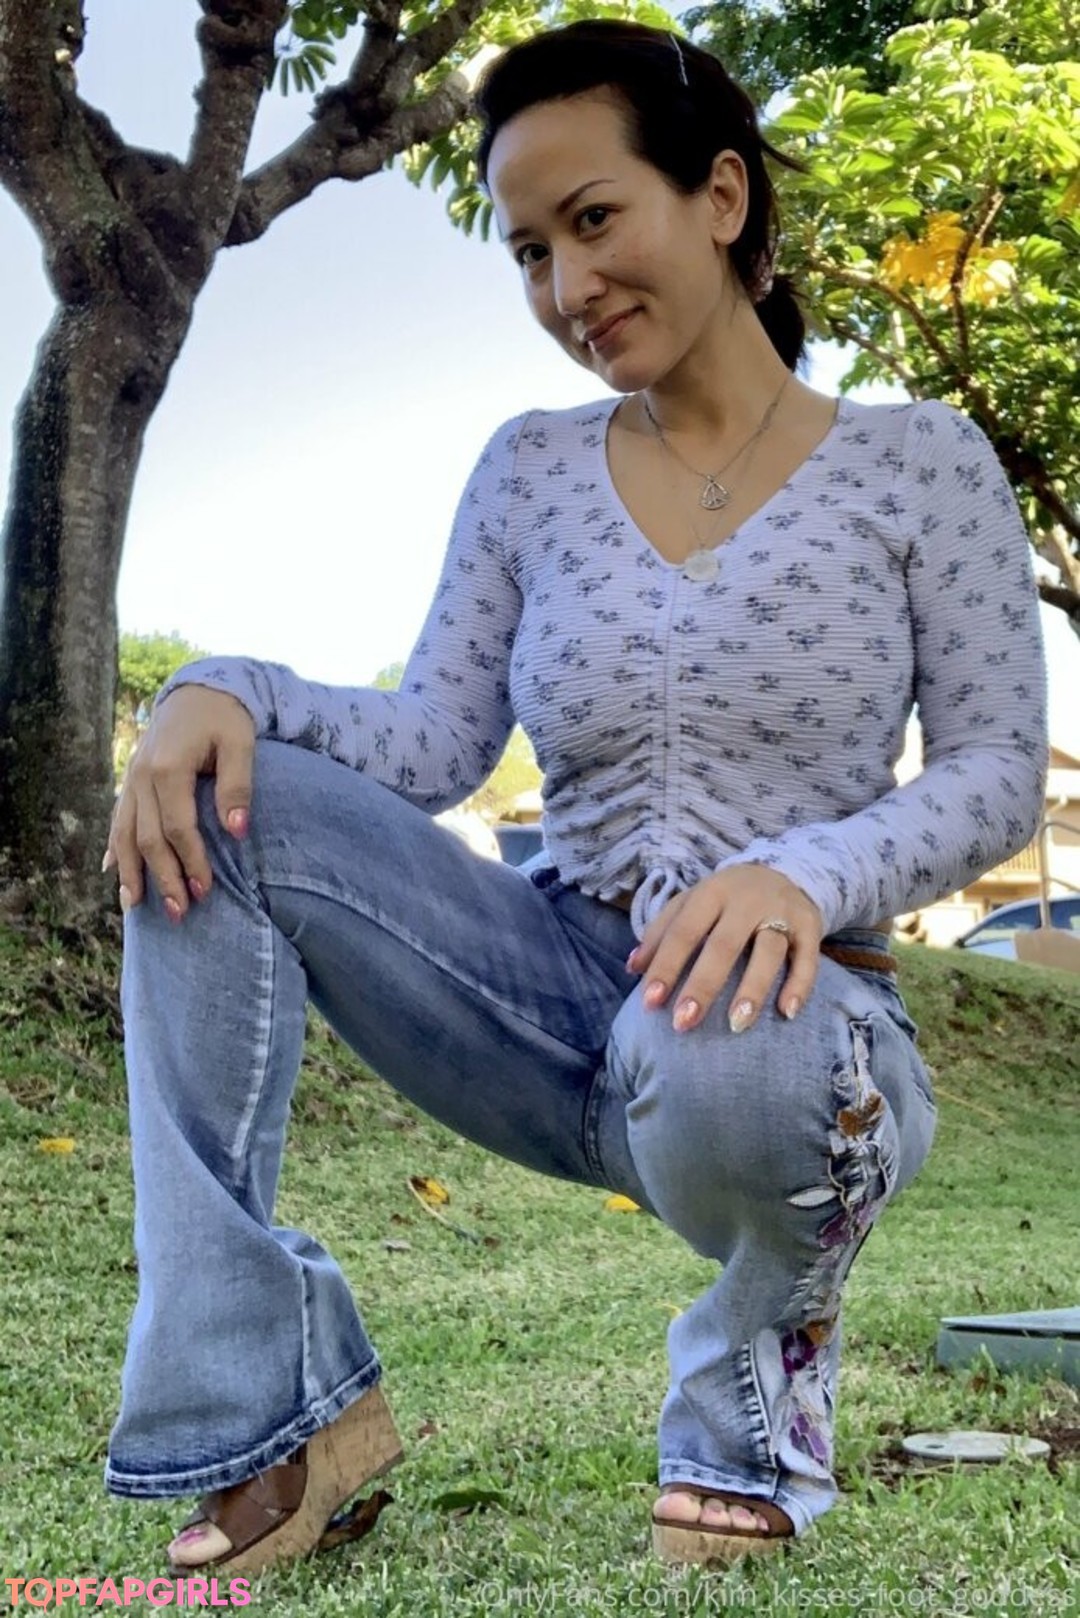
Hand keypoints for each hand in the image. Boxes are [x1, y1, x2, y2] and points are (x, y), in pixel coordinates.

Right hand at [103, 685, 255, 919]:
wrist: (198, 690)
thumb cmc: (224, 717)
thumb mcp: (240, 744)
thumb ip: (237, 787)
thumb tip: (238, 831)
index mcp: (168, 768)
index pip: (177, 827)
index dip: (190, 861)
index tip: (205, 891)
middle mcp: (142, 777)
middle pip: (147, 838)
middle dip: (162, 878)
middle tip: (179, 913)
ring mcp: (131, 779)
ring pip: (124, 834)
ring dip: (130, 872)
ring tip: (135, 907)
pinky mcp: (130, 780)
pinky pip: (117, 819)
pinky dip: (114, 848)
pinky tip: (112, 873)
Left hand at [626, 864, 822, 1033]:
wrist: (784, 871)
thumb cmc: (726, 899)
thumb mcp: (692, 904)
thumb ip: (661, 932)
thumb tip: (633, 969)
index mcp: (711, 893)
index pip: (684, 931)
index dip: (666, 966)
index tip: (650, 1003)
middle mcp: (747, 900)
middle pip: (723, 945)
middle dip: (703, 985)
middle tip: (684, 1022)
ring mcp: (781, 912)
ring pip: (768, 951)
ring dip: (752, 988)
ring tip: (737, 1024)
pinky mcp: (810, 926)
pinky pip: (808, 958)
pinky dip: (799, 985)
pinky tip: (786, 1012)